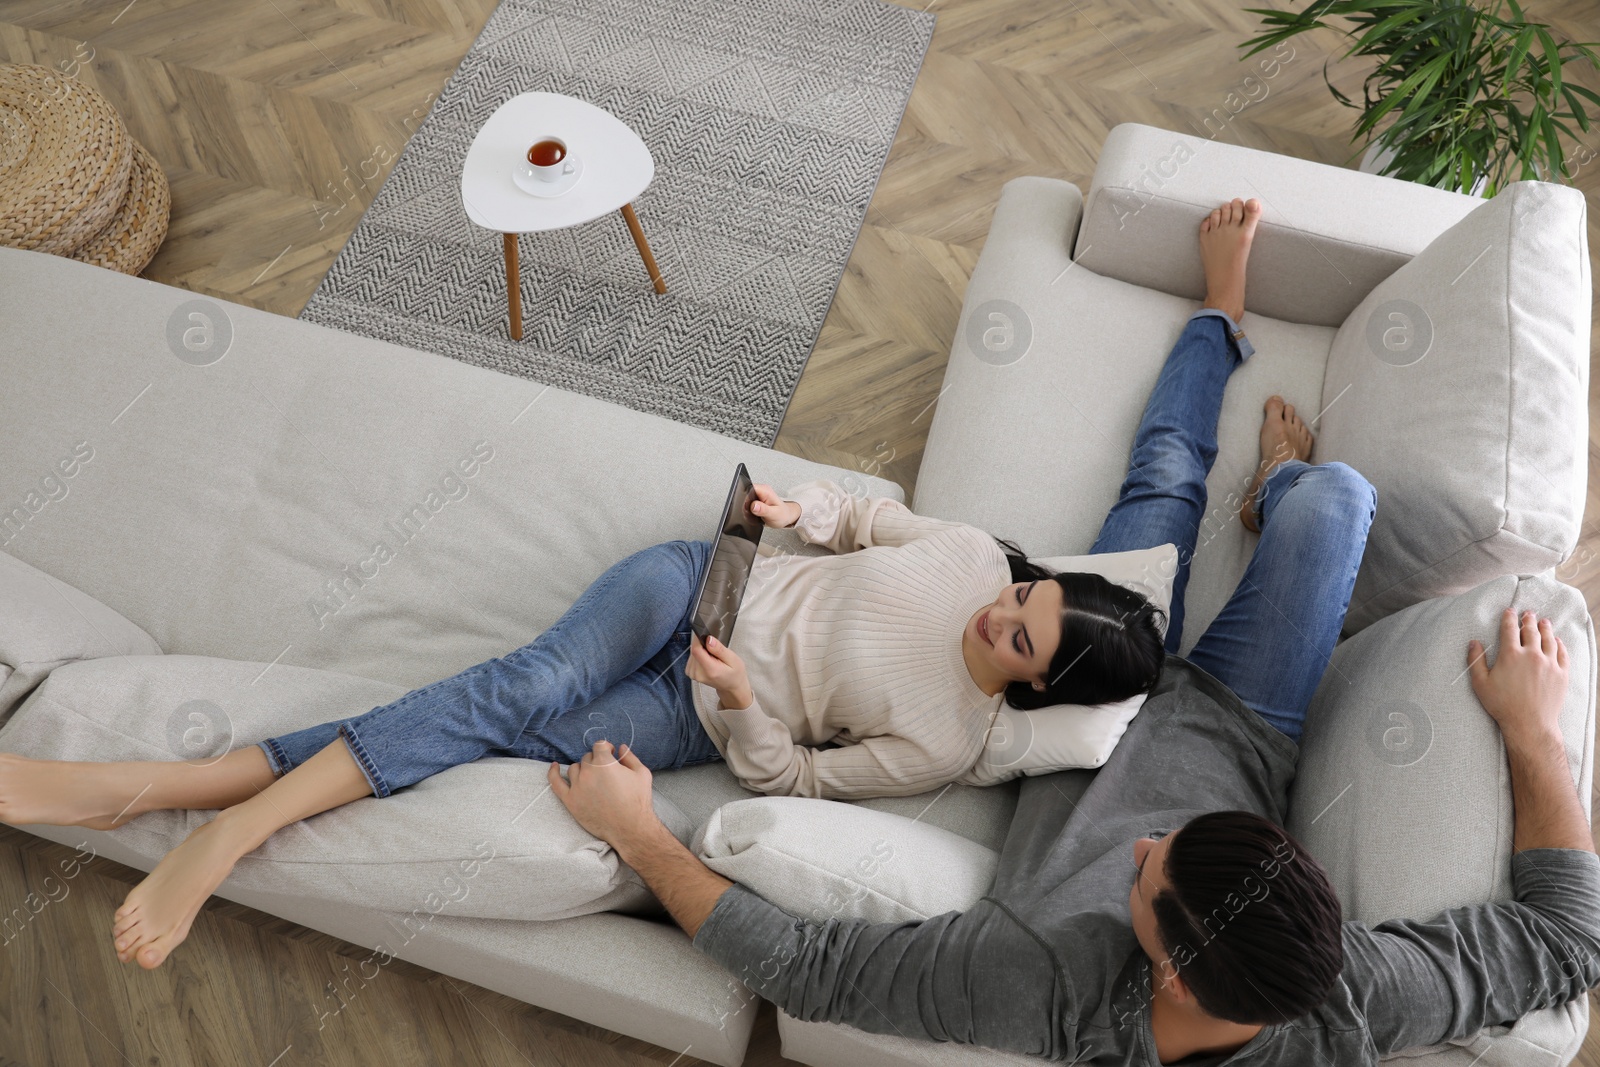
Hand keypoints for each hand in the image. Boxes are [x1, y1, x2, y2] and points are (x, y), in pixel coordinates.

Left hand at [547, 740, 657, 847]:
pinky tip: (555, 766)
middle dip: (596, 761)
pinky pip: (555, 783)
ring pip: (574, 769)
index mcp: (605, 762)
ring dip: (583, 769)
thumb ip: (630, 757)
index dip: (606, 748)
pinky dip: (553, 773)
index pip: (599, 746)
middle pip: (587, 758)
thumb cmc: (638, 801)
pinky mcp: (570, 800)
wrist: (629, 828)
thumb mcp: (642, 773)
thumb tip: (621, 747)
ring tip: (592, 778)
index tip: (611, 754)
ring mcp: (577, 786)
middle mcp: (588, 772)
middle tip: (605, 772)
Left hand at [685, 633, 751, 708]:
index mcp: (710, 670)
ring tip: (713, 657)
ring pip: (692, 653)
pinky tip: (707, 660)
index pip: (696, 650)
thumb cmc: (735, 673)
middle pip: (694, 651)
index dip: (698, 639)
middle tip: (715, 650)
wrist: (732, 687)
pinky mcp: (690, 673)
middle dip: (703, 646)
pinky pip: (691, 658)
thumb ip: (719, 649)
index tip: (704, 633)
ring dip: (701, 651)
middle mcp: (698, 674)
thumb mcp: (733, 659)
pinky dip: (699, 656)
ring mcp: (693, 674)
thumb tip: (708, 639)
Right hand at [750, 484, 799, 528]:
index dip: (746, 499)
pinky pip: (748, 503)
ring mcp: (758, 495)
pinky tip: (755, 514)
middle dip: (746, 505)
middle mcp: (761, 491)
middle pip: (745, 494)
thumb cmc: (782, 515)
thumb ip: (763, 509)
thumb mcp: (773, 514)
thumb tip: (753, 505)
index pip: (749, 489)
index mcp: (765, 490)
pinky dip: (749, 510)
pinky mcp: (756, 500)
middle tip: (755, 513)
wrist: (786, 517)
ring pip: (745, 499)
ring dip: (747, 508)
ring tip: (757, 514)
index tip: (750, 508)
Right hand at [1468, 608, 1568, 746]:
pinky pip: (1562, 654)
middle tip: (1528, 613)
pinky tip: (1557, 641)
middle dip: (1528, 620)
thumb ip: (1475, 661)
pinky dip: (1559, 645)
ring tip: (1544, 622)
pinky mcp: (1561, 674)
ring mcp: (1549, 663)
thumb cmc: (1502, 704)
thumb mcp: (1480, 684)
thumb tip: (1473, 643)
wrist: (1530, 723)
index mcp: (1511, 655)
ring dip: (1545, 628)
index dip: (1508, 618)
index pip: (1509, 629)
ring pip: (1549, 639)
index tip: (1509, 611)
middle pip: (1531, 631)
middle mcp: (1532, 655)